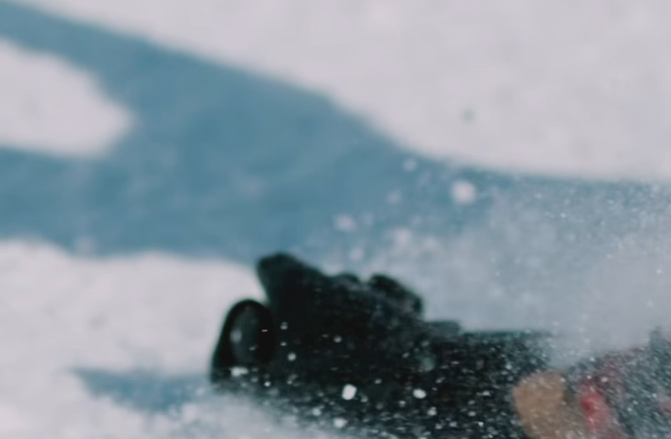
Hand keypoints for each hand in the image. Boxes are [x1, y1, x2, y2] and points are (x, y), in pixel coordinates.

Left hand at [210, 252, 547, 436]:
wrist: (444, 385)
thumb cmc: (353, 340)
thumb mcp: (297, 284)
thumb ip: (275, 268)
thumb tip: (276, 269)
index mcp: (262, 397)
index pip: (226, 364)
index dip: (243, 322)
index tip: (262, 312)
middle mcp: (303, 402)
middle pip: (290, 325)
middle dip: (321, 293)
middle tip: (337, 296)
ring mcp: (352, 390)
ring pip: (339, 317)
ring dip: (362, 295)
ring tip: (385, 307)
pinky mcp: (392, 377)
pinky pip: (379, 330)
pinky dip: (393, 312)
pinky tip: (419, 317)